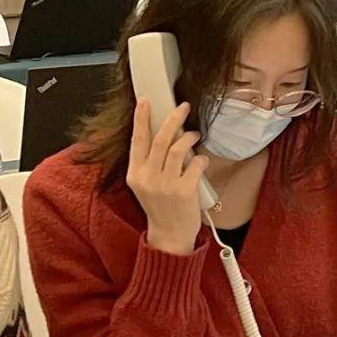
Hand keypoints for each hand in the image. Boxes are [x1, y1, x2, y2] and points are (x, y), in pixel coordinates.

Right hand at [126, 99, 208, 255]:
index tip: (145, 101)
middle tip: (183, 107)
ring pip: (178, 148)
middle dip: (173, 118)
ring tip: (194, 135)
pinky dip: (201, 158)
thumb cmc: (160, 207)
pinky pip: (195, 164)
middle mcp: (147, 177)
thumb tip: (164, 134)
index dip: (141, 118)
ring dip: (189, 137)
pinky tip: (201, 161)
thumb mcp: (145, 185)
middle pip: (160, 138)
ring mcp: (165, 184)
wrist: (169, 235)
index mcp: (135, 174)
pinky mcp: (184, 190)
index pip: (137, 140)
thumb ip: (149, 163)